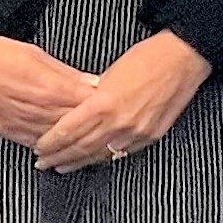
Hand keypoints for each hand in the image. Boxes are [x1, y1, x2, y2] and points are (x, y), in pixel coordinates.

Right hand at [0, 34, 99, 147]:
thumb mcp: (37, 54)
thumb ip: (66, 73)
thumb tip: (91, 82)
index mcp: (49, 88)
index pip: (86, 104)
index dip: (102, 107)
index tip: (113, 106)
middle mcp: (38, 110)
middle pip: (74, 125)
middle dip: (92, 126)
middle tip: (107, 126)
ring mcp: (21, 124)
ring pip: (56, 139)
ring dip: (73, 140)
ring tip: (89, 139)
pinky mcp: (5, 132)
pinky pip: (33, 143)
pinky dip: (49, 145)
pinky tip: (59, 146)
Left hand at [33, 31, 211, 173]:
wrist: (184, 57)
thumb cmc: (149, 56)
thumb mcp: (110, 73)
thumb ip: (92, 96)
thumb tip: (80, 110)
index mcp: (103, 103)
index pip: (67, 132)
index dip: (50, 143)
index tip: (39, 148)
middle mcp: (118, 122)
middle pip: (80, 148)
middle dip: (58, 158)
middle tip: (44, 163)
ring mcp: (135, 132)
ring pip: (100, 155)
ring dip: (79, 162)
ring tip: (64, 166)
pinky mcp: (150, 135)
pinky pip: (122, 153)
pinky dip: (105, 157)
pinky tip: (96, 159)